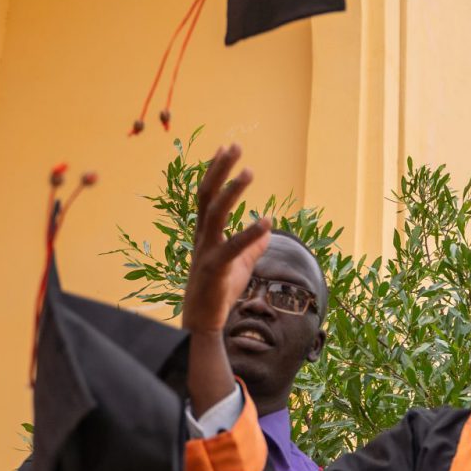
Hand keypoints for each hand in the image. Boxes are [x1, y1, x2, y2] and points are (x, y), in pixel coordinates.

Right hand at [183, 145, 269, 411]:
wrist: (202, 324)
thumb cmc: (218, 293)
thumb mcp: (240, 265)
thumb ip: (252, 245)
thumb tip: (268, 227)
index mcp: (205, 234)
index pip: (207, 195)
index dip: (215, 171)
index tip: (226, 147)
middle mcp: (201, 238)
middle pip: (206, 196)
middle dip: (219, 169)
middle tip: (234, 145)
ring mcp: (205, 252)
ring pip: (215, 214)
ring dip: (232, 191)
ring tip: (249, 171)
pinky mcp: (213, 270)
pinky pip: (232, 248)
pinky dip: (249, 234)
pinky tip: (266, 221)